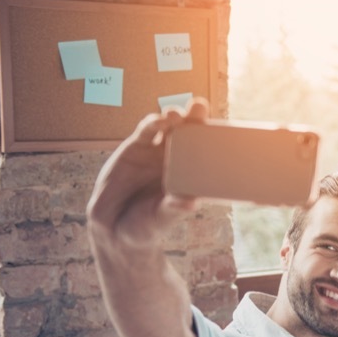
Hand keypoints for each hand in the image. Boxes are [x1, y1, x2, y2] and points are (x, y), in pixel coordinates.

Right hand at [86, 99, 206, 249]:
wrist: (114, 227)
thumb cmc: (146, 225)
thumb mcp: (160, 218)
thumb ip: (173, 209)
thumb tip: (191, 204)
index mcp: (191, 174)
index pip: (207, 151)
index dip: (214, 137)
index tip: (223, 129)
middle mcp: (176, 159)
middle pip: (190, 132)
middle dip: (195, 117)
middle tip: (199, 108)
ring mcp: (156, 151)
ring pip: (169, 126)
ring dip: (174, 117)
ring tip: (176, 116)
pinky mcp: (136, 147)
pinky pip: (146, 130)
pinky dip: (152, 123)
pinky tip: (159, 120)